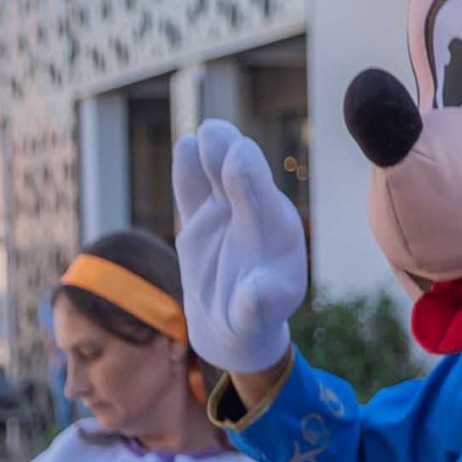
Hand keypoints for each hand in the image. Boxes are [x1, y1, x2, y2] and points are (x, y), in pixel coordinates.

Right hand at [172, 120, 307, 374]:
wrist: (231, 328)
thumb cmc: (249, 324)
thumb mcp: (254, 321)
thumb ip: (256, 304)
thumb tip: (259, 291)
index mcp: (276, 236)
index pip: (261, 199)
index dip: (248, 176)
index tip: (239, 153)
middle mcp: (255, 215)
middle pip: (242, 176)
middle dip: (229, 153)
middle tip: (214, 133)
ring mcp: (227, 212)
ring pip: (217, 173)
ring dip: (212, 151)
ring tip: (202, 135)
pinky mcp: (201, 216)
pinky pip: (192, 188)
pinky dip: (188, 168)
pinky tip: (185, 146)